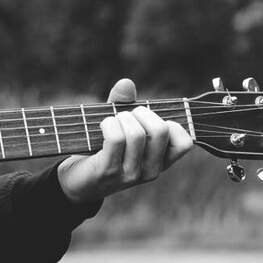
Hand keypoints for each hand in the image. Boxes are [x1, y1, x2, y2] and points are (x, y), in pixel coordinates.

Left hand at [57, 78, 194, 203]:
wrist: (78, 180)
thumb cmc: (102, 148)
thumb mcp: (118, 125)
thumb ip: (124, 103)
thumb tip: (126, 82)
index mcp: (161, 161)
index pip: (185, 142)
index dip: (169, 123)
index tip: (148, 120)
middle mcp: (151, 171)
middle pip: (161, 131)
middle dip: (141, 113)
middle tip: (125, 115)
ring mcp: (131, 174)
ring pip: (137, 134)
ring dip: (121, 118)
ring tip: (111, 121)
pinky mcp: (110, 171)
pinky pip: (116, 139)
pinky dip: (108, 124)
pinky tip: (102, 126)